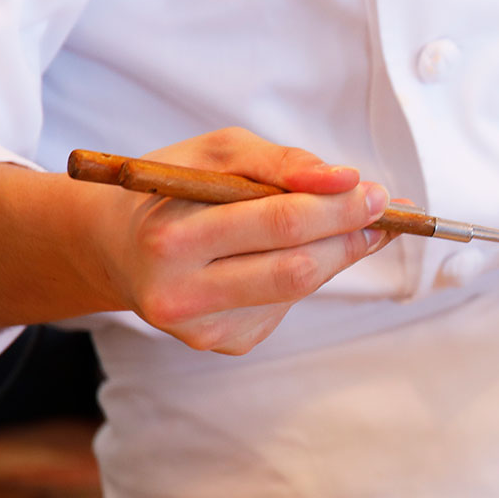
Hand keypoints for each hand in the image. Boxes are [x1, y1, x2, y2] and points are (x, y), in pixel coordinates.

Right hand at [100, 127, 390, 352]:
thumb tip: (344, 180)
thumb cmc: (173, 187)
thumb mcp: (216, 153)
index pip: (278, 224)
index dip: (338, 208)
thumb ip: (281, 162)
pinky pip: (283, 306)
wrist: (117, 245)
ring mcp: (200, 329)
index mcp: (171, 237)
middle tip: (382, 207)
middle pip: (295, 269)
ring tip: (355, 224)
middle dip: (347, 234)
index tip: (377, 191)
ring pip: (297, 290)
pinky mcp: (221, 344)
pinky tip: (286, 253)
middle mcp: (179, 294)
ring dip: (337, 254)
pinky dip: (301, 274)